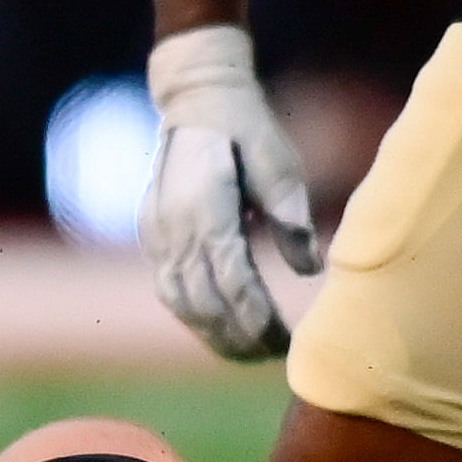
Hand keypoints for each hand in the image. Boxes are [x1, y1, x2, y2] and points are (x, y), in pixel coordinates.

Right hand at [141, 24, 319, 361]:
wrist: (196, 103)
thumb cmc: (249, 132)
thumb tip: (309, 270)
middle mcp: (173, 226)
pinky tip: (221, 330)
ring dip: (214, 334)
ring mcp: (156, 233)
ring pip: (181, 302)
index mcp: (205, 206)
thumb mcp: (280, 164)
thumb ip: (291, 215)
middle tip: (275, 357)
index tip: (286, 341)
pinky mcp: (152, 236)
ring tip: (251, 354)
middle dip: (239, 336)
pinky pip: (169, 289)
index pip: (230, 278)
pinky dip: (195, 317)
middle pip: (203, 300)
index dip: (257, 317)